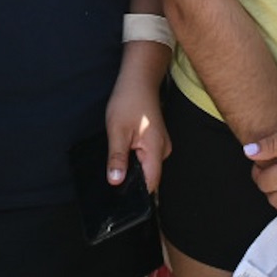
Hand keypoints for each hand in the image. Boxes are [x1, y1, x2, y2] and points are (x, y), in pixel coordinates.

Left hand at [104, 61, 170, 192]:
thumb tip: (115, 181)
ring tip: (118, 157)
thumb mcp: (117, 130)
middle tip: (113, 174)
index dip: (135, 194)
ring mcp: (161, 145)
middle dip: (131, 179)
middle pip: (148, 177)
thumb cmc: (129, 100)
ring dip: (132, 167)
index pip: (150, 184)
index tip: (119, 197)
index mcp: (156, 149)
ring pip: (146, 167)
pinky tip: (123, 149)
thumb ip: (117, 158)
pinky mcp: (155, 141)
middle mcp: (163, 150)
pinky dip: (134, 157)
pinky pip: (146, 157)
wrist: (138, 78)